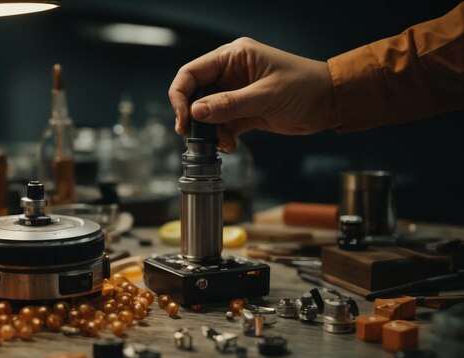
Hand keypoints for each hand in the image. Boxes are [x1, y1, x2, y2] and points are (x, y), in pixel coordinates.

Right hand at [168, 37, 338, 151]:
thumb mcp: (266, 96)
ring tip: (222, 143)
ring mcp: (237, 93)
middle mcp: (231, 73)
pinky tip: (230, 146)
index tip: (183, 119)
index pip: (192, 73)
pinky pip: (223, 125)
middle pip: (196, 94)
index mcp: (234, 57)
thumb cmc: (305, 87)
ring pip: (208, 113)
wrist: (331, 102)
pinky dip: (223, 137)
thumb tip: (196, 112)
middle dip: (193, 117)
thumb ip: (229, 104)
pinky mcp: (245, 111)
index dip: (180, 96)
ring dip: (210, 131)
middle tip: (195, 137)